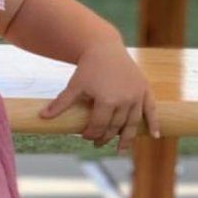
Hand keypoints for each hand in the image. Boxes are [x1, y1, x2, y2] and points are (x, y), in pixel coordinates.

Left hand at [37, 39, 159, 151]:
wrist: (104, 47)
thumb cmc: (88, 67)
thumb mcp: (74, 85)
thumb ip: (61, 103)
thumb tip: (42, 117)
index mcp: (107, 100)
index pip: (99, 126)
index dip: (91, 134)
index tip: (85, 137)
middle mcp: (125, 100)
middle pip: (115, 127)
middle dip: (105, 137)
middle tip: (97, 144)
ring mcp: (137, 96)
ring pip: (133, 123)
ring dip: (127, 139)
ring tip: (120, 150)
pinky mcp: (144, 90)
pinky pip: (151, 110)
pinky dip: (154, 123)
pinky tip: (156, 136)